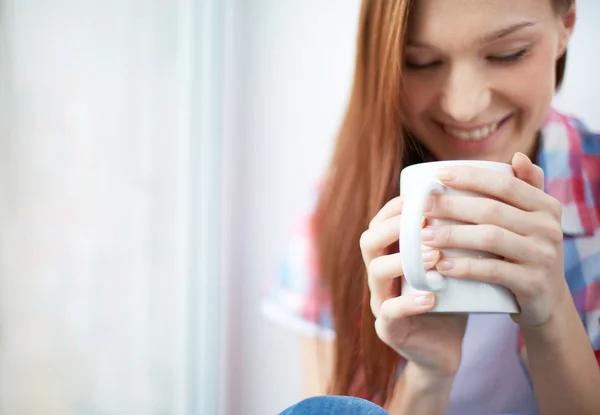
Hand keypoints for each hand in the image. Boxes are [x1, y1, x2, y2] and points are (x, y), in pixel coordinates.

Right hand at [360, 197, 466, 375]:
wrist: (445, 348)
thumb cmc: (452, 298)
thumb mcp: (455, 263)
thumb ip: (463, 236)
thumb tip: (490, 194)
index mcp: (391, 253)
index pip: (382, 220)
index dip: (398, 206)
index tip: (424, 196)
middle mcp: (380, 273)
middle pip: (369, 241)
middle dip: (394, 227)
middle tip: (427, 223)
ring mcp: (380, 300)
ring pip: (376, 272)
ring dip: (403, 260)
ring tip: (435, 257)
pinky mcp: (388, 328)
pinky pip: (389, 312)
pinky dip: (408, 303)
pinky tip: (431, 298)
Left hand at [423, 153, 568, 326]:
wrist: (547, 301)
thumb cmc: (528, 252)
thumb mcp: (532, 220)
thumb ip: (525, 187)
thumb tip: (515, 156)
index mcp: (546, 206)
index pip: (505, 183)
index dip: (470, 177)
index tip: (438, 175)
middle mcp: (548, 228)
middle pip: (491, 210)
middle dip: (451, 206)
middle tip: (421, 207)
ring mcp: (542, 256)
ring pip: (490, 238)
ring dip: (452, 235)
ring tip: (424, 236)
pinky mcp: (532, 283)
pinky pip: (493, 271)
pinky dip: (465, 267)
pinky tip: (442, 265)